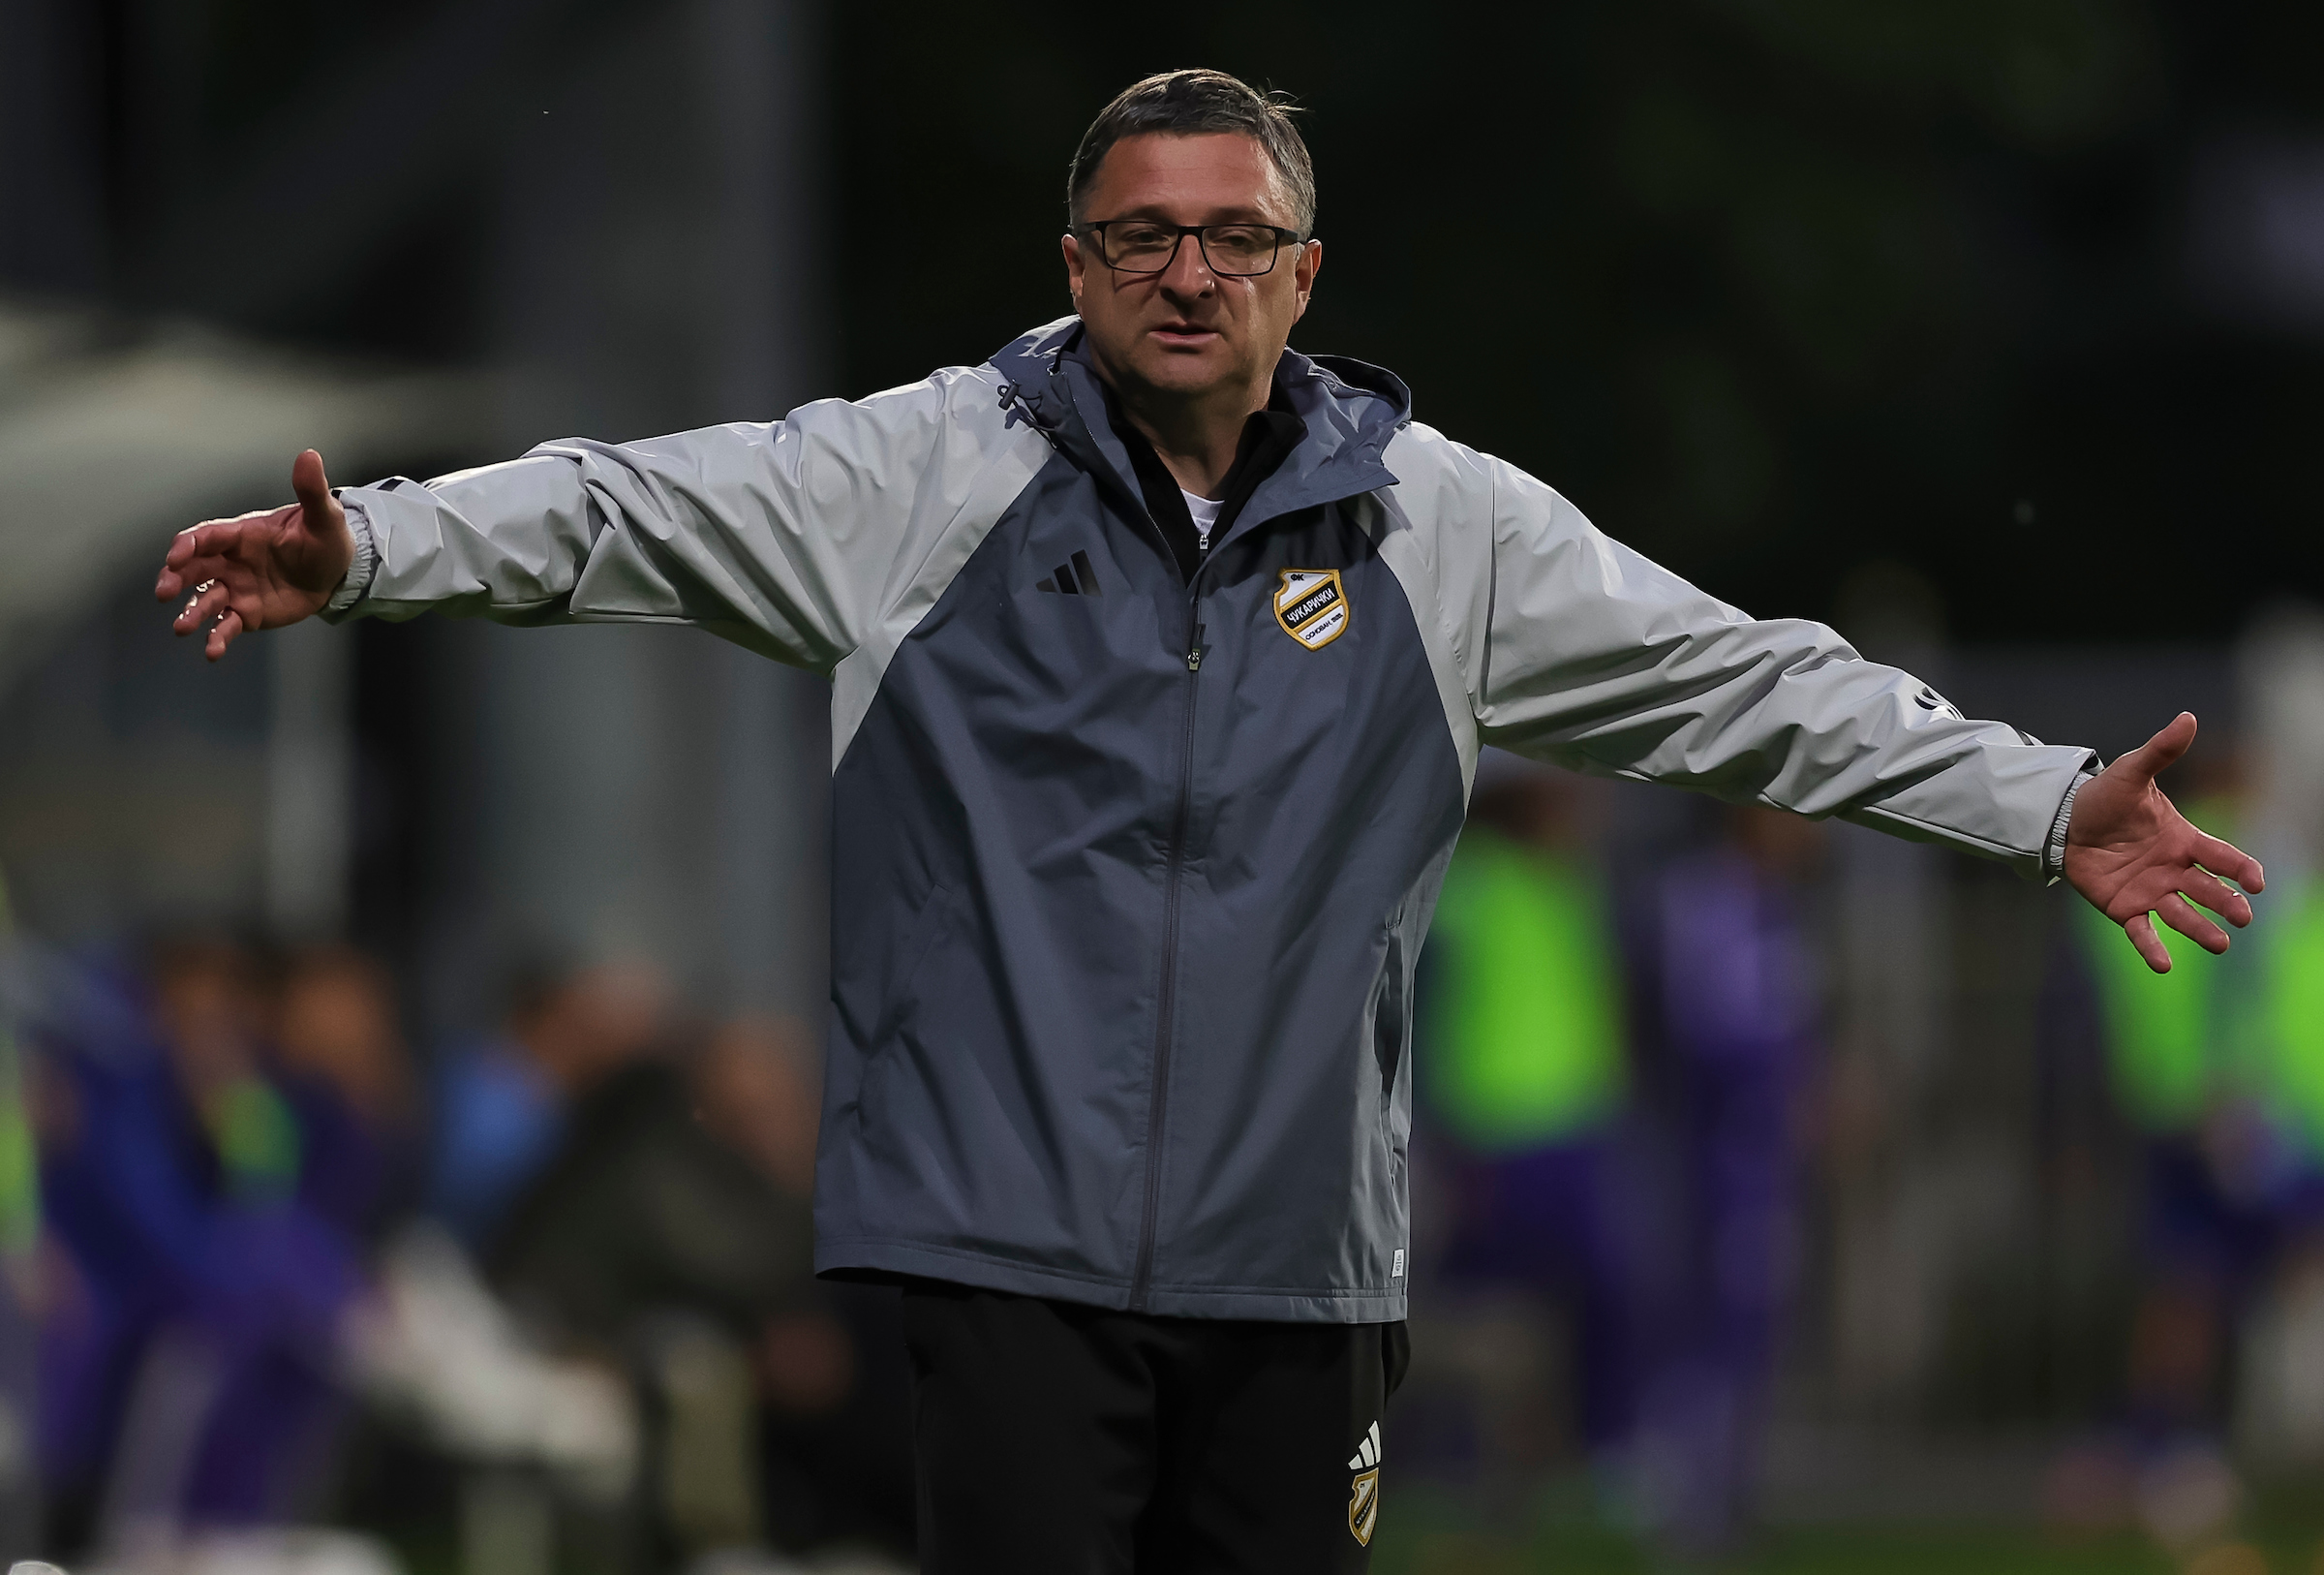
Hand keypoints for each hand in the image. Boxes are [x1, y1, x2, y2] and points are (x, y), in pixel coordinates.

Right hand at [155, 449, 353, 660]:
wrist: (337, 572)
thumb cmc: (324, 538)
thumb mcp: (322, 516)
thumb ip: (311, 490)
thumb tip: (309, 455)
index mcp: (241, 534)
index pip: (206, 536)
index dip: (188, 545)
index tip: (175, 556)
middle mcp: (230, 561)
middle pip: (192, 568)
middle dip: (175, 579)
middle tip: (164, 592)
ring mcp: (235, 588)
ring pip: (204, 600)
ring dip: (191, 613)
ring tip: (182, 628)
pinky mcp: (246, 613)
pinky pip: (226, 626)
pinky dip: (217, 638)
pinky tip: (212, 652)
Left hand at [2064, 712, 2263, 972]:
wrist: (2065, 821)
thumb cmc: (2105, 798)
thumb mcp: (2132, 773)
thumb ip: (2161, 752)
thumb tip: (2187, 717)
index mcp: (2183, 840)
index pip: (2221, 856)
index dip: (2240, 868)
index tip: (2256, 882)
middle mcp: (2173, 869)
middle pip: (2208, 889)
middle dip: (2226, 903)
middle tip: (2242, 916)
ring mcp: (2151, 891)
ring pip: (2183, 915)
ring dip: (2202, 930)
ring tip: (2220, 945)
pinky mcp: (2124, 908)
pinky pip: (2142, 932)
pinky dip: (2152, 949)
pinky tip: (2165, 967)